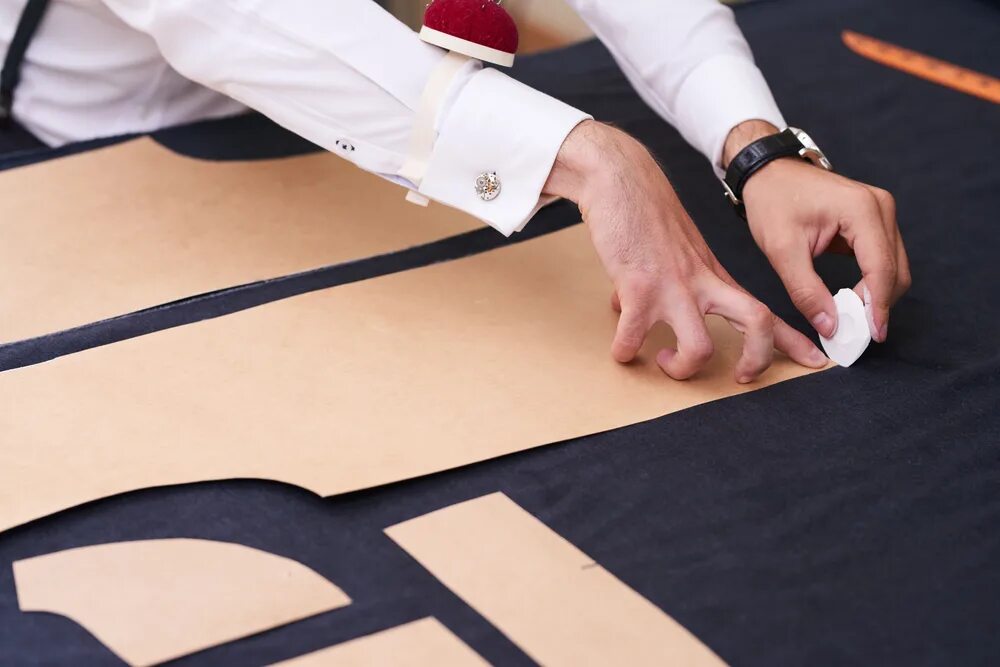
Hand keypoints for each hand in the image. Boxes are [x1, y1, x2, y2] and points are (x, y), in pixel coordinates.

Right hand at [544, 120, 827, 381]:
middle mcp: (703, 282)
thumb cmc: (642, 212)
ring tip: (665, 361)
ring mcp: (674, 286)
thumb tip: (632, 306)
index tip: (815, 361)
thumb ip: (664, 281)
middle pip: (756, 324)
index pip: (766, 310)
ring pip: (700, 348)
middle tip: (740, 378)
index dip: (793, 340)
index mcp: (715, 275)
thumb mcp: (673, 249)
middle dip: (757, 360)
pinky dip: (625, 351)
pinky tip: (620, 349)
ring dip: (683, 368)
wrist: (620, 178)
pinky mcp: (640, 287)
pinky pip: (633, 338)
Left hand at [725, 121, 911, 341]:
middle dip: (877, 305)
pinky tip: (849, 301)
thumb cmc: (772, 202)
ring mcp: (881, 211)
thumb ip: (806, 291)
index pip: (881, 269)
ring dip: (875, 296)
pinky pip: (882, 259)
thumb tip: (832, 327)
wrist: (768, 173)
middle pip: (895, 270)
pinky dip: (870, 283)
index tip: (871, 336)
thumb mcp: (781, 250)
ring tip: (849, 320)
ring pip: (893, 267)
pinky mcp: (873, 220)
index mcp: (862, 210)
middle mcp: (880, 207)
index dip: (878, 307)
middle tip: (854, 334)